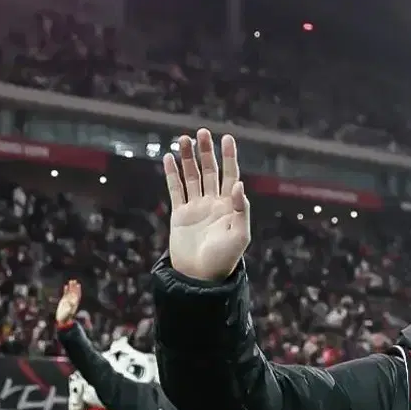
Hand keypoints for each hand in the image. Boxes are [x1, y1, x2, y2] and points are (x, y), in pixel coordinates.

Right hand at [56, 279, 81, 325]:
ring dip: (70, 287)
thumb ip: (70, 308)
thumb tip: (71, 303)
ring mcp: (68, 300)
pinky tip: (66, 286)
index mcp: (75, 303)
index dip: (78, 290)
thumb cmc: (66, 317)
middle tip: (74, 281)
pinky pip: (65, 294)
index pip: (77, 295)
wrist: (62, 319)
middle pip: (74, 292)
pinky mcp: (63, 301)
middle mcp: (72, 301)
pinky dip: (66, 290)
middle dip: (74, 287)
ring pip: (70, 292)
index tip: (78, 285)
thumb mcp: (68, 313)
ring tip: (71, 281)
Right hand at [163, 129, 250, 281]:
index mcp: (230, 207)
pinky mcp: (180, 214)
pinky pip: (175, 190)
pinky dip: (172, 174)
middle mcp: (214, 204)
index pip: (231, 176)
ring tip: (184, 139)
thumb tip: (239, 184)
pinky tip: (170, 158)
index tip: (227, 138)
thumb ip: (241, 210)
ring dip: (188, 158)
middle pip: (210, 172)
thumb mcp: (240, 236)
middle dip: (207, 152)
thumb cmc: (224, 259)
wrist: (201, 276)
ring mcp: (196, 208)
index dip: (229, 157)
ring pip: (192, 177)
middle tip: (202, 132)